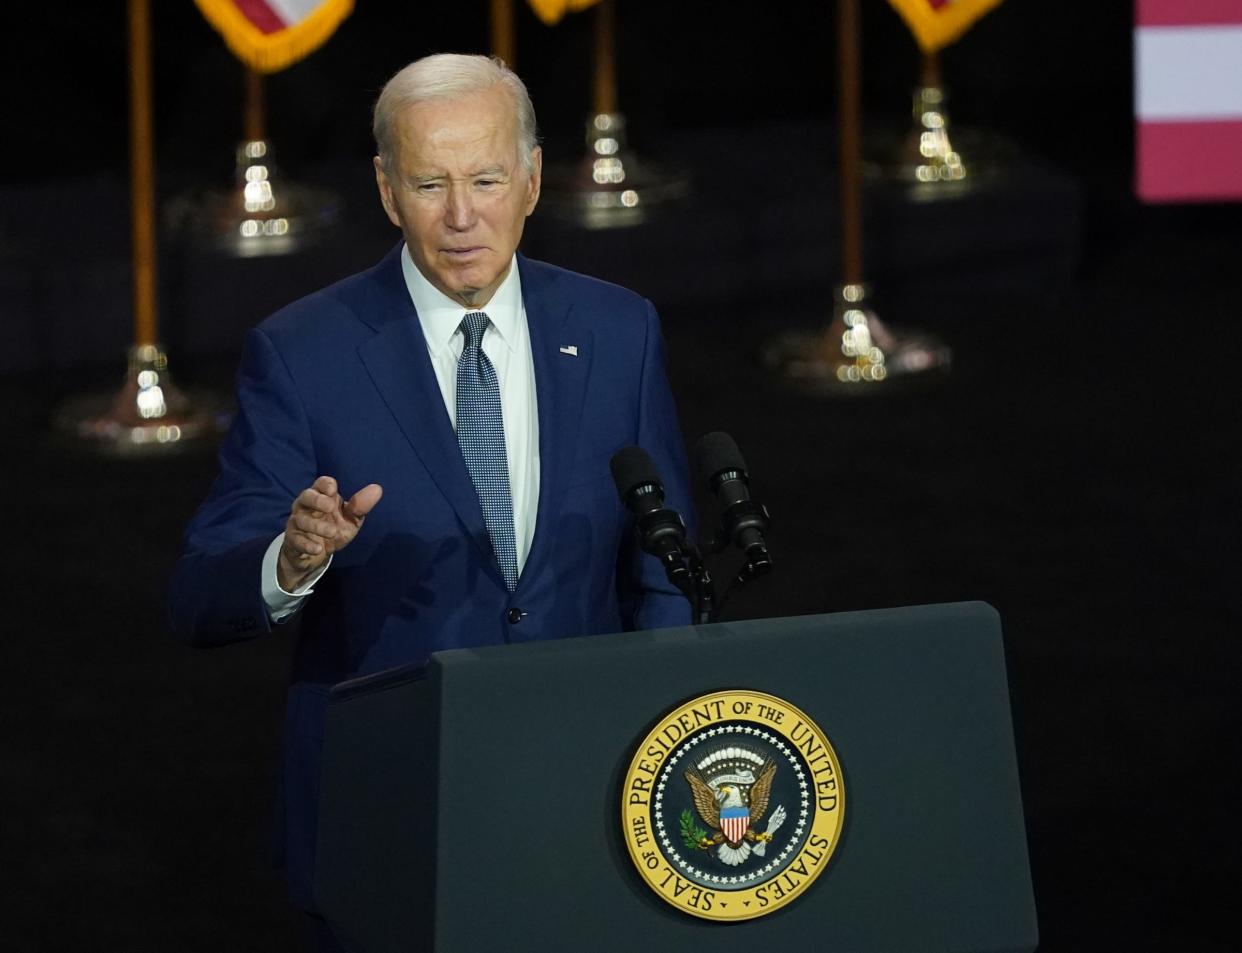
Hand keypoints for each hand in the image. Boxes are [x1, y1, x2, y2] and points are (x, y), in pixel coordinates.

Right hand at [277, 476, 382, 591]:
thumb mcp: (350, 519)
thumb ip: (360, 506)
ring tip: (332, 532)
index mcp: (321, 497)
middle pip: (306, 496)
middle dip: (317, 500)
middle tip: (330, 507)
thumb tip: (377, 489)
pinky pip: (296, 540)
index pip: (321, 484)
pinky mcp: (292, 539)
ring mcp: (297, 522)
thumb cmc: (333, 528)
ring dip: (316, 525)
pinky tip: (318, 549)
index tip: (333, 490)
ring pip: (300, 519)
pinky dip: (307, 544)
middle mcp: (306, 506)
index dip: (325, 484)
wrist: (315, 552)